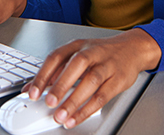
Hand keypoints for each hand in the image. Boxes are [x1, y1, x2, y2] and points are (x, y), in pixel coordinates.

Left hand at [24, 29, 161, 128]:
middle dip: (61, 85)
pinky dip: (88, 109)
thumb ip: (56, 70)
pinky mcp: (118, 79)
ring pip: (90, 81)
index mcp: (77, 45)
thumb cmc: (100, 53)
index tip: (32, 92)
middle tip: (49, 102)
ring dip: (74, 100)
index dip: (43, 74)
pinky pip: (102, 95)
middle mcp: (91, 52)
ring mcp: (106, 65)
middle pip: (76, 66)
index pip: (56, 56)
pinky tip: (77, 118)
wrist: (132, 48)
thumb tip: (32, 87)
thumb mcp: (77, 54)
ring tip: (61, 115)